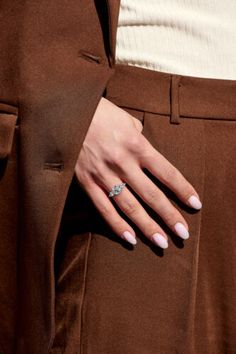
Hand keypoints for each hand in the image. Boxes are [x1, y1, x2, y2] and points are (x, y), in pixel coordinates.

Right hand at [74, 97, 201, 248]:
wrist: (67, 112)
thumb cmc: (100, 113)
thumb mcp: (127, 120)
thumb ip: (141, 138)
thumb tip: (147, 153)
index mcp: (137, 145)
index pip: (167, 172)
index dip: (183, 190)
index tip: (195, 204)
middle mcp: (123, 163)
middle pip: (151, 195)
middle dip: (169, 216)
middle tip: (183, 234)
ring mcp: (104, 175)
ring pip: (129, 206)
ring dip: (147, 226)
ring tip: (161, 243)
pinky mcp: (87, 182)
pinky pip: (104, 208)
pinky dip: (117, 225)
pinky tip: (130, 239)